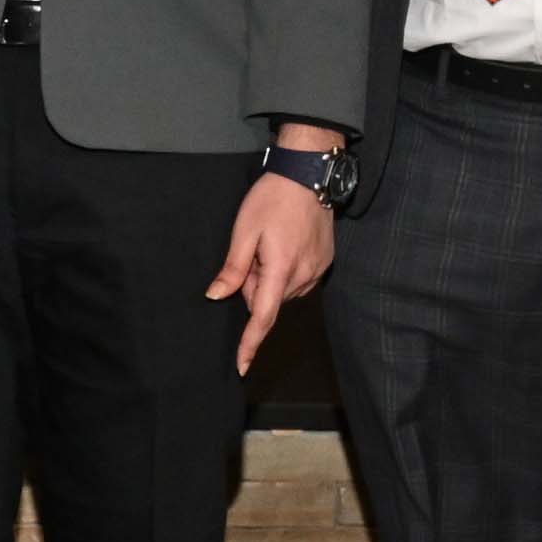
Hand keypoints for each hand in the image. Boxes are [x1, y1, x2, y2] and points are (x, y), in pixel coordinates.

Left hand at [208, 171, 335, 371]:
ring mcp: (317, 270)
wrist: (309, 175)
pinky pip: (296, 280)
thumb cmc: (273, 199)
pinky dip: (283, 270)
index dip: (250, 343)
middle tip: (250, 252)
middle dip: (252, 284)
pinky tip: (283, 243)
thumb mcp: (244, 231)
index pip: (262, 317)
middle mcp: (303, 276)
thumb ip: (233, 268)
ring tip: (268, 243)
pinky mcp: (325, 263)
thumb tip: (217, 296)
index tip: (242, 366)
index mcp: (280, 269)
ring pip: (282, 290)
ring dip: (268, 276)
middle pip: (268, 300)